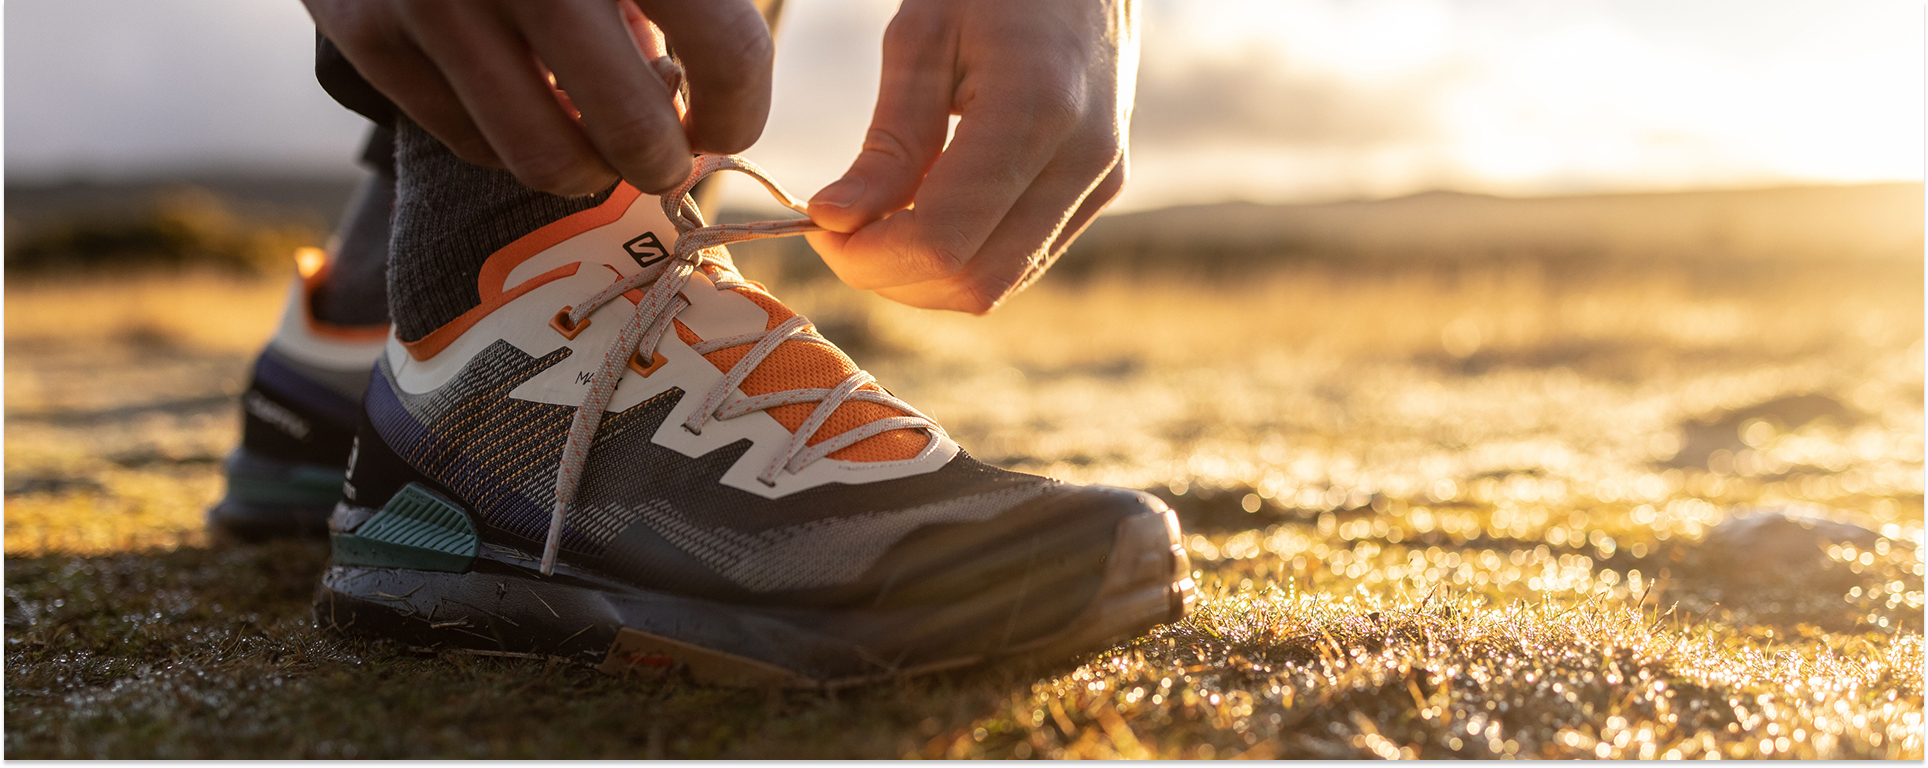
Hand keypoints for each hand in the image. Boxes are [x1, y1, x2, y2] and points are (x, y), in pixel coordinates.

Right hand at [301, 0, 774, 194]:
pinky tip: (528, 94)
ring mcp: (435, 1)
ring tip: (598, 125)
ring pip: (546, 161)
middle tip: (666, 147)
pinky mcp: (368, 31)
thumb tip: (713, 100)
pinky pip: (471, 144)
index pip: (726, 50)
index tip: (727, 123)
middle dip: (665, 160)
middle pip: (633, 133)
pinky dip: (513, 139)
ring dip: (590, 165)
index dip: (741, 111)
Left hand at [804, 0, 1137, 312]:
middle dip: (889, 275)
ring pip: (994, 288)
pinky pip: (1016, 262)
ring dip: (921, 275)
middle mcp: (1084, 162)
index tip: (819, 223)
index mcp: (1038, 111)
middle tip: (837, 229)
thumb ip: (887, 140)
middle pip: (970, 283)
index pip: (941, 240)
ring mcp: (1100, 183)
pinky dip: (958, 258)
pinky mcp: (1100, 192)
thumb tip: (835, 220)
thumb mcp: (923, 37)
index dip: (866, 255)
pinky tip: (923, 211)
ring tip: (876, 218)